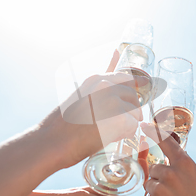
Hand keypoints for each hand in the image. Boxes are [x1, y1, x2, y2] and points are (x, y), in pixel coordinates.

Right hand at [39, 50, 148, 167]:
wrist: (51, 142)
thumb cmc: (61, 124)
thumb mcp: (79, 95)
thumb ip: (99, 83)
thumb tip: (117, 53)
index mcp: (96, 79)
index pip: (126, 77)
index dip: (135, 87)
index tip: (144, 87)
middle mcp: (107, 85)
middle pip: (134, 98)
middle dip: (129, 111)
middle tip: (113, 124)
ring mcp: (114, 101)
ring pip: (136, 113)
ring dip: (127, 124)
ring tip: (107, 132)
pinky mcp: (119, 119)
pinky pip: (133, 127)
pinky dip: (124, 135)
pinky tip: (109, 138)